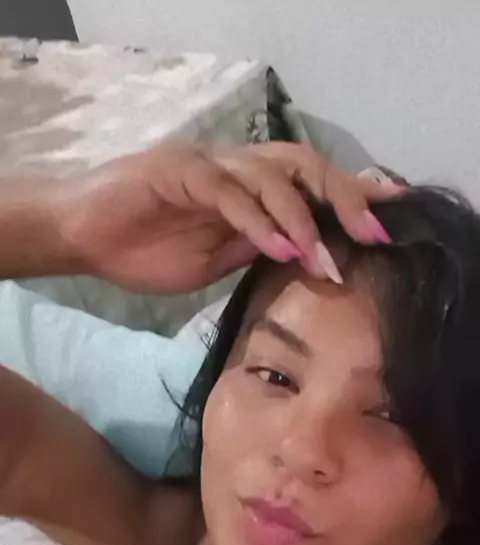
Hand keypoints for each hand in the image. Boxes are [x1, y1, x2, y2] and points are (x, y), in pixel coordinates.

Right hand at [55, 141, 399, 292]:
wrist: (83, 238)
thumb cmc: (145, 250)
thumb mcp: (215, 262)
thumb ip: (254, 250)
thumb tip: (302, 256)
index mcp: (247, 190)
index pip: (309, 182)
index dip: (350, 197)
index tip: (389, 220)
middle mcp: (234, 168)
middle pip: (303, 165)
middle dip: (343, 197)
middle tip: (373, 234)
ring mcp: (207, 166)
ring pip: (269, 174)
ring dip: (302, 217)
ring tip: (322, 258)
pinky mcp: (177, 171)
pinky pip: (225, 191)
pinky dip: (255, 219)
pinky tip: (278, 247)